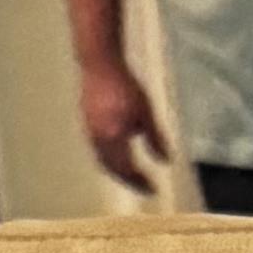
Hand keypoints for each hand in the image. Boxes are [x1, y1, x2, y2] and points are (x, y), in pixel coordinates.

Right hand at [79, 53, 169, 189]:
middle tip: (144, 187)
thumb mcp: (146, 113)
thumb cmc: (125, 86)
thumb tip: (167, 161)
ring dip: (118, 171)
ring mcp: (89, 131)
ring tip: (132, 176)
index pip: (127, 170)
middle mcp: (97, 139)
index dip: (140, 182)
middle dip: (128, 180)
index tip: (154, 189)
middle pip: (112, 169)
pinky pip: (97, 149)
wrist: (98, 63)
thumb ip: (156, 139)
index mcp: (112, 139)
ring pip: (102, 160)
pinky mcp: (86, 122)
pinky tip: (120, 155)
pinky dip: (109, 159)